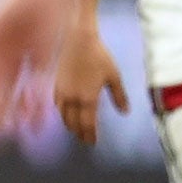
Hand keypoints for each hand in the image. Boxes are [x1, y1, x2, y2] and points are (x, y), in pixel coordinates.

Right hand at [54, 27, 129, 144]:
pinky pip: (57, 105)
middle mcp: (73, 98)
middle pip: (74, 123)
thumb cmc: (99, 56)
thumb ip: (119, 96)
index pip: (87, 124)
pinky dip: (62, 113)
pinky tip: (66, 113)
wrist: (79, 40)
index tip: (93, 142)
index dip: (90, 135)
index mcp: (88, 98)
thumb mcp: (113, 76)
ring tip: (75, 130)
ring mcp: (62, 92)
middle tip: (85, 139)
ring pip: (63, 116)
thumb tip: (125, 112)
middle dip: (79, 133)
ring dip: (70, 125)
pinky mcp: (56, 85)